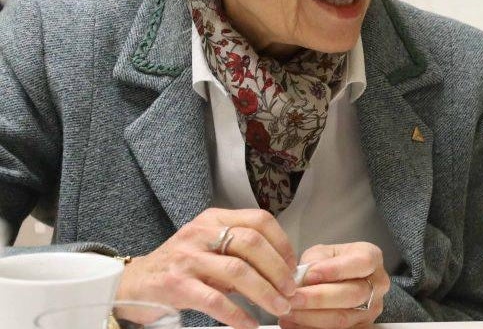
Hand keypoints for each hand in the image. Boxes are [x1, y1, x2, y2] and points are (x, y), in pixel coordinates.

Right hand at [115, 208, 297, 328]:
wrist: (133, 283)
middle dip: (277, 269)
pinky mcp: (176, 284)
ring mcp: (188, 257)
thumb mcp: (209, 248)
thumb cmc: (180, 266)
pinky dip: (237, 315)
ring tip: (278, 308)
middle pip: (252, 243)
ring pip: (237, 270)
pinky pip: (214, 300)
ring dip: (264, 292)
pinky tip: (249, 325)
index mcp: (214, 219)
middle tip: (290, 291)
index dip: (281, 243)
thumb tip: (279, 271)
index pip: (259, 220)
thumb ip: (238, 253)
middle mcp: (202, 232)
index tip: (293, 266)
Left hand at [281, 242, 389, 328]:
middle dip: (318, 298)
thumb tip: (302, 279)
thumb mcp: (323, 253)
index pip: (361, 263)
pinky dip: (311, 328)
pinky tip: (295, 322)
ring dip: (312, 317)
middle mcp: (377, 285)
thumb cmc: (331, 262)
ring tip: (290, 310)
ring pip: (343, 319)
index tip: (310, 274)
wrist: (339, 278)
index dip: (335, 270)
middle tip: (294, 297)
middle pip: (352, 295)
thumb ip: (315, 262)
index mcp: (371, 258)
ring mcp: (371, 310)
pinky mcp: (361, 328)